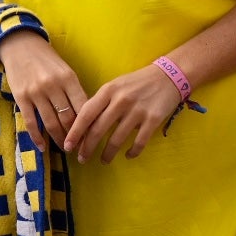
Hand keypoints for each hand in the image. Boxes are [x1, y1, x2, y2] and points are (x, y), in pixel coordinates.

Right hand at [0, 32, 87, 152]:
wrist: (20, 45)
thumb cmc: (47, 59)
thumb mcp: (65, 70)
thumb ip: (74, 91)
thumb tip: (86, 116)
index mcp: (69, 78)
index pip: (83, 108)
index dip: (88, 126)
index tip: (91, 138)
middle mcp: (53, 85)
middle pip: (68, 118)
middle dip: (75, 137)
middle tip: (79, 148)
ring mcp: (36, 92)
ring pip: (51, 123)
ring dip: (59, 139)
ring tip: (64, 148)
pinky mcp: (21, 97)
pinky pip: (31, 123)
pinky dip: (37, 137)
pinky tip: (43, 147)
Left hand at [63, 64, 184, 163]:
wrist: (167, 76)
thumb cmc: (137, 83)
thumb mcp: (115, 86)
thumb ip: (100, 103)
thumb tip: (82, 126)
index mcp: (108, 90)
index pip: (86, 114)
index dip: (75, 132)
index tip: (68, 146)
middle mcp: (121, 100)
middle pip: (98, 129)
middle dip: (87, 147)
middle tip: (82, 159)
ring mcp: (137, 110)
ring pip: (116, 139)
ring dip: (107, 154)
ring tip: (103, 160)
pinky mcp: (153, 119)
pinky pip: (139, 142)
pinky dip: (132, 152)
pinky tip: (128, 155)